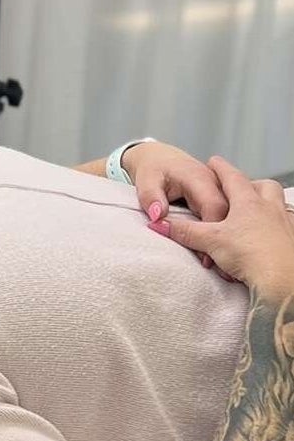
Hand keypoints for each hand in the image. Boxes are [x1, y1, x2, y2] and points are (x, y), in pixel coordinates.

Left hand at [124, 142, 228, 269]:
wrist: (160, 158)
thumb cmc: (153, 169)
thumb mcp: (147, 180)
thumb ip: (150, 196)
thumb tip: (157, 215)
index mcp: (199, 177)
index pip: (213, 205)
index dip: (212, 231)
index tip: (207, 256)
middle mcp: (215, 184)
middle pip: (228, 216)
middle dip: (226, 241)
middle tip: (219, 270)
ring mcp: (219, 192)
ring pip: (230, 219)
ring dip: (228, 241)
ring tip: (224, 270)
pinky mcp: (219, 200)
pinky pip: (225, 220)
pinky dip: (224, 237)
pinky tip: (221, 257)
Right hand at [153, 156, 293, 301]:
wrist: (282, 279)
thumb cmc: (252, 254)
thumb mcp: (210, 241)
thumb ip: (184, 231)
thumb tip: (159, 224)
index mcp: (248, 203)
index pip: (232, 177)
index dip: (221, 168)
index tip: (214, 161)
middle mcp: (270, 208)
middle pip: (264, 186)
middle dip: (252, 183)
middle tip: (241, 187)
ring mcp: (286, 224)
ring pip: (280, 204)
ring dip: (269, 203)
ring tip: (258, 211)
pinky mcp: (293, 241)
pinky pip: (289, 225)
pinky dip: (281, 226)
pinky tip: (273, 234)